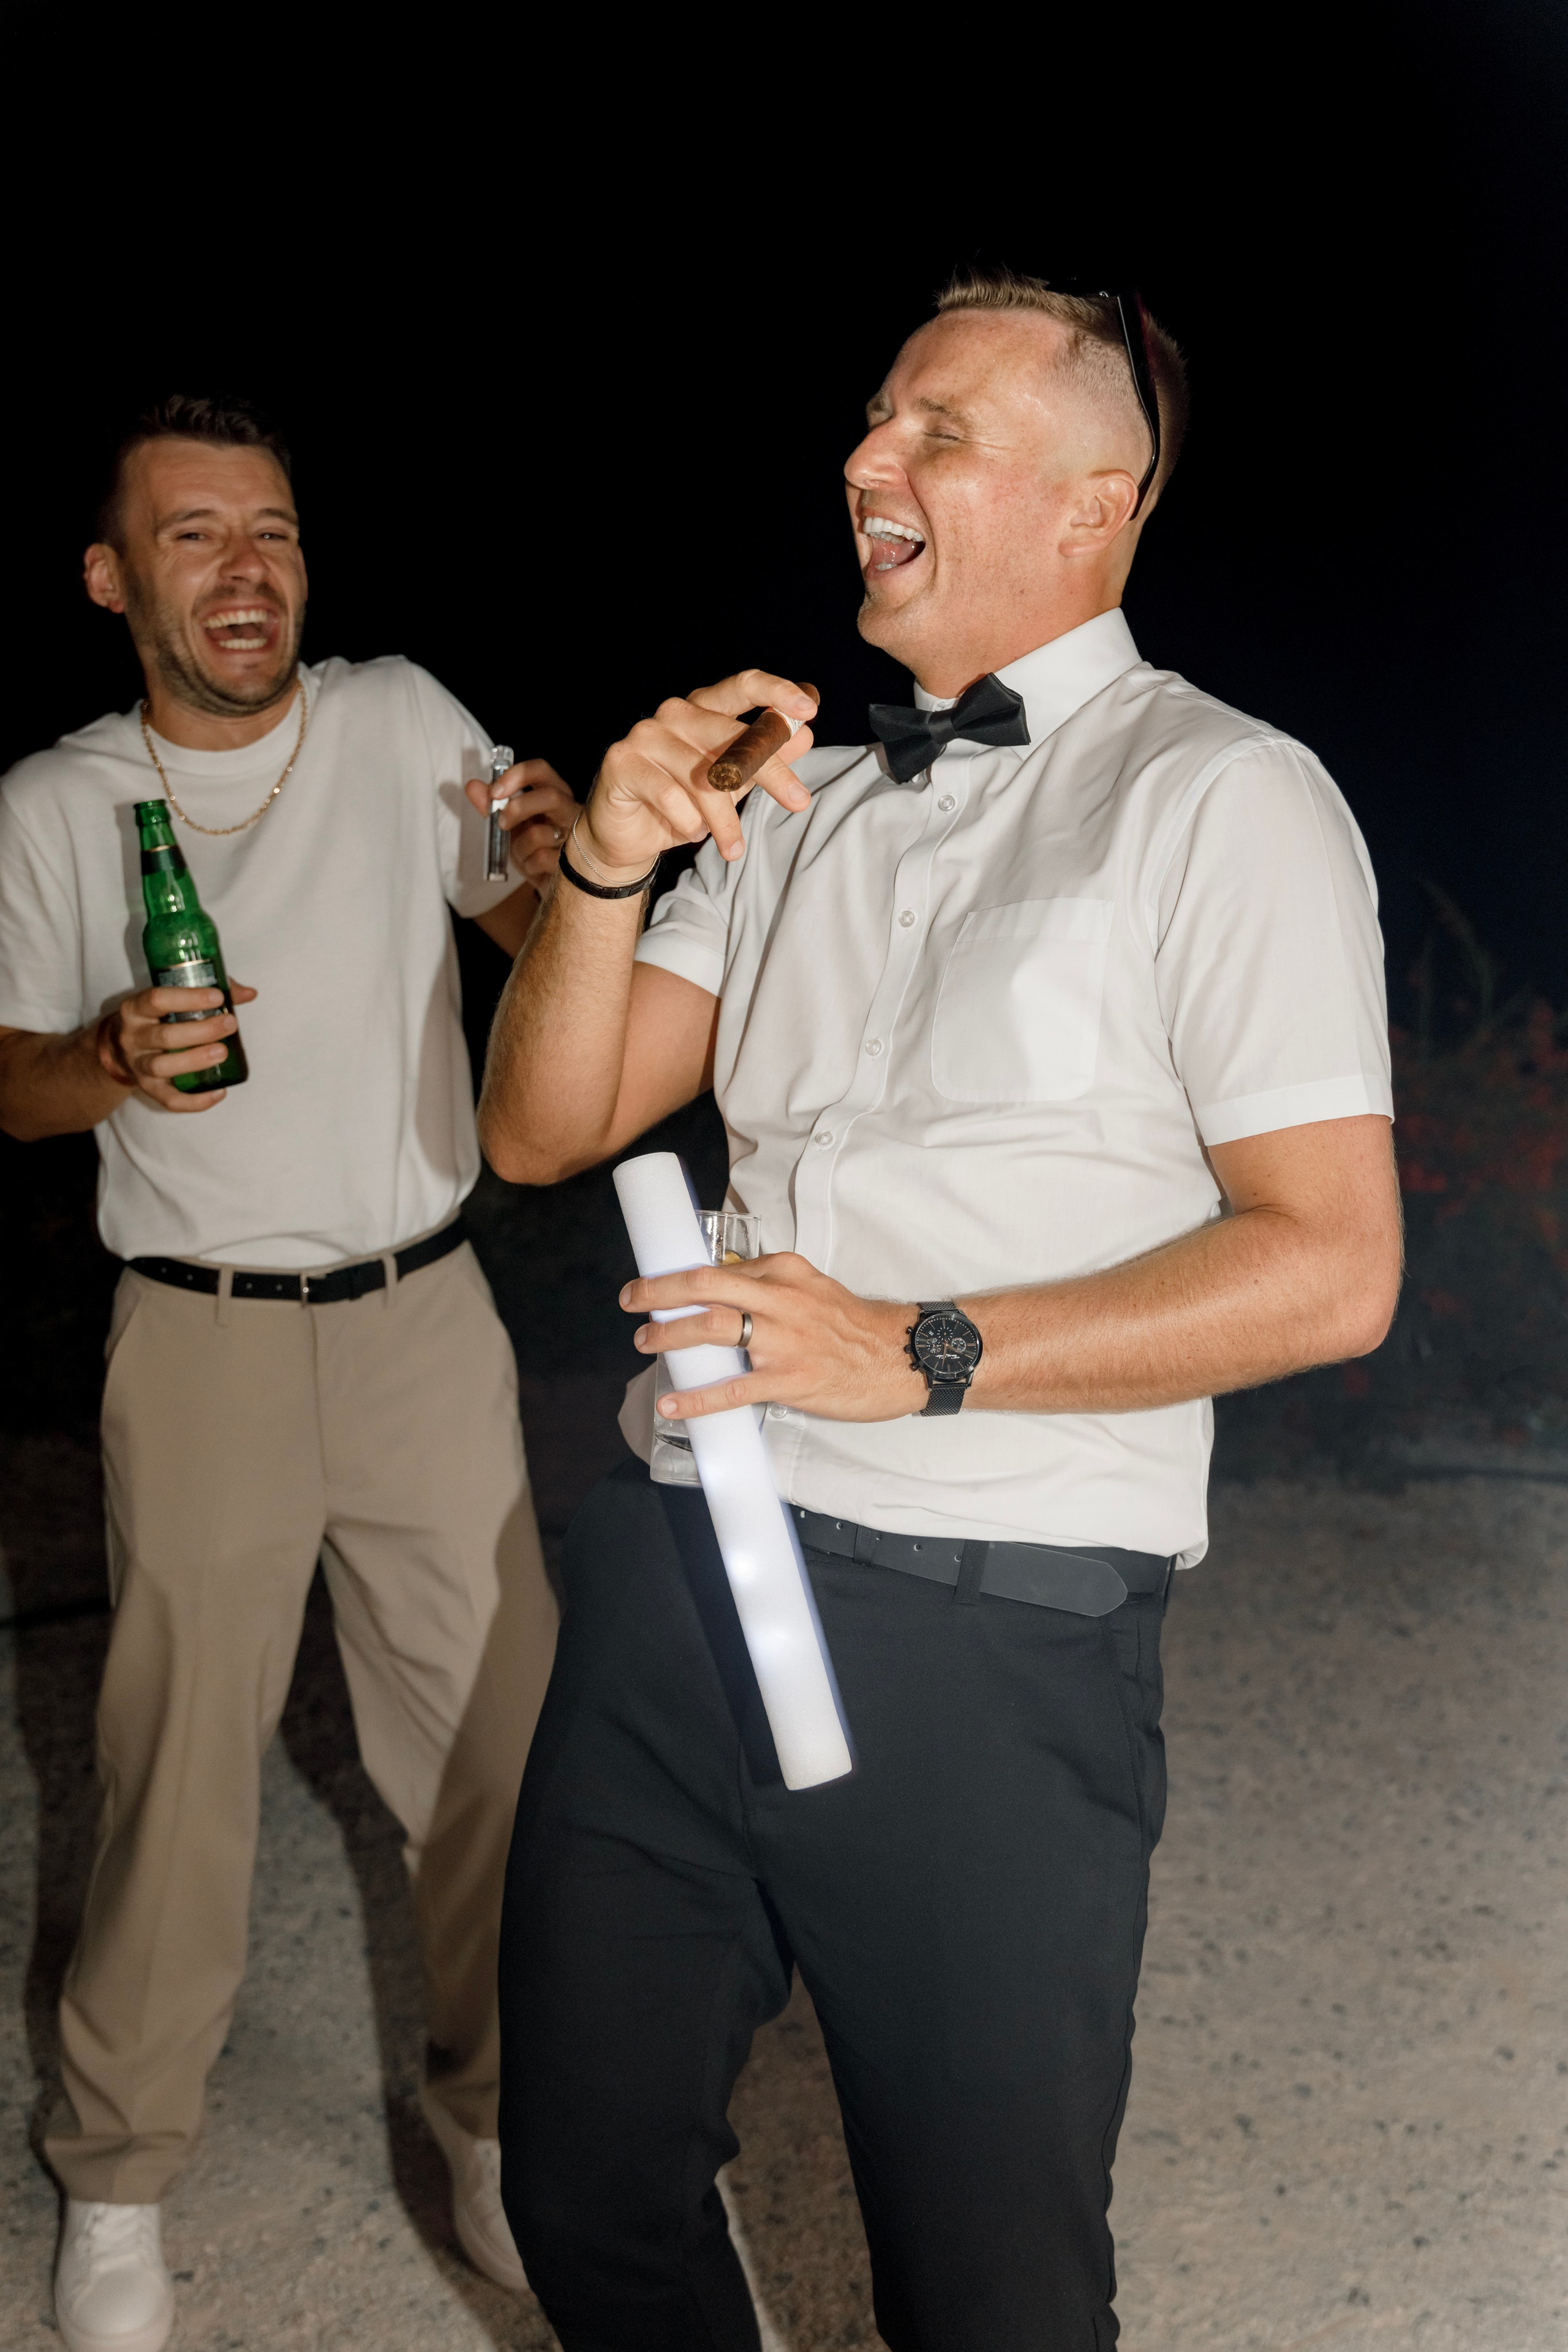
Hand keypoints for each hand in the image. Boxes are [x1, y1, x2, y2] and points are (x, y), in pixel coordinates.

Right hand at [96, 981, 257, 1113]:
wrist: (117, 1049)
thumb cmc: (154, 1019)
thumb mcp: (169, 1000)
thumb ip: (206, 994)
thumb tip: (249, 993)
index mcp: (135, 1009)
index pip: (157, 1000)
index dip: (188, 998)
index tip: (217, 997)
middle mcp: (132, 1037)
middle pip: (164, 1036)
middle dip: (201, 1031)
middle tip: (230, 1024)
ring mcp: (138, 1065)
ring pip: (162, 1067)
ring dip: (195, 1060)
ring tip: (223, 1052)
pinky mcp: (148, 1089)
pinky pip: (169, 1100)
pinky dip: (195, 1101)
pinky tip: (220, 1092)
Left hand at [463, 759, 578, 888]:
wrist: (551, 883)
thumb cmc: (534, 848)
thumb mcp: (510, 825)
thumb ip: (491, 806)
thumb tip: (471, 786)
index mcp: (554, 793)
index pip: (541, 771)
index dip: (517, 775)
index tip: (494, 792)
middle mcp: (570, 810)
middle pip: (550, 797)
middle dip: (518, 809)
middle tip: (501, 823)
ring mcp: (577, 836)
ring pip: (539, 834)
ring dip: (519, 848)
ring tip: (524, 855)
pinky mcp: (575, 862)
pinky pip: (541, 859)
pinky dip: (528, 865)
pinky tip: (534, 868)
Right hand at [579, 671, 818, 880]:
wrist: (629, 838)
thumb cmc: (682, 804)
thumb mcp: (732, 784)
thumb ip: (764, 759)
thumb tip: (805, 736)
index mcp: (702, 709)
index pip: (741, 686)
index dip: (775, 692)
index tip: (808, 709)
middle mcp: (674, 714)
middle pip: (732, 735)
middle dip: (770, 770)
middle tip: (799, 801)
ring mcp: (645, 735)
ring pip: (703, 776)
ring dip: (724, 819)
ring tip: (732, 847)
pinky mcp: (623, 762)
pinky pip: (671, 796)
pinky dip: (688, 823)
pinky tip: (688, 832)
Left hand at [622, 1250, 925, 1423]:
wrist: (900, 1357)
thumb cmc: (853, 1327)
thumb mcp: (811, 1289)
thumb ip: (768, 1288)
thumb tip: (720, 1291)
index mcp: (784, 1271)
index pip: (718, 1269)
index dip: (677, 1278)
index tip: (652, 1285)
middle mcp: (781, 1298)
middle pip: (704, 1287)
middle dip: (658, 1293)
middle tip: (631, 1301)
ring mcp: (784, 1340)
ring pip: (712, 1329)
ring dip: (669, 1337)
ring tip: (646, 1344)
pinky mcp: (790, 1379)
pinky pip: (732, 1390)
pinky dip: (696, 1398)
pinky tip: (673, 1404)